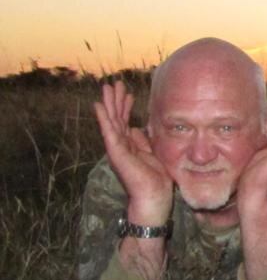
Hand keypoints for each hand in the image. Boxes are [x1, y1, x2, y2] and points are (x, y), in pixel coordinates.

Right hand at [93, 80, 172, 224]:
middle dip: (116, 100)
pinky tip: (99, 105)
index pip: (125, 122)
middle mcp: (121, 146)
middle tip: (115, 83)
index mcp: (129, 146)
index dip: (126, 107)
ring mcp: (117, 148)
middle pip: (116, 118)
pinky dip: (103, 118)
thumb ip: (142, 141)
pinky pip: (109, 131)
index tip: (128, 92)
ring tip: (108, 86)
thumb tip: (137, 128)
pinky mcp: (116, 152)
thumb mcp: (151, 154)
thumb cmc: (155, 179)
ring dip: (110, 103)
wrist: (153, 197)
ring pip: (111, 121)